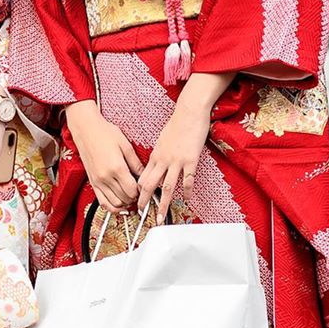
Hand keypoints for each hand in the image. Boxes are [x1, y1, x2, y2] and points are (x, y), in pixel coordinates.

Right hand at [65, 100, 141, 213]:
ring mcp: (97, 181)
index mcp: (116, 167)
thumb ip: (136, 163)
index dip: (141, 191)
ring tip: (130, 196)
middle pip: (125, 198)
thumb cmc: (105, 133)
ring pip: (114, 203)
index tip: (143, 186)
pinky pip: (102, 202)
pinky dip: (112, 207)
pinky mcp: (92, 182)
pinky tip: (119, 203)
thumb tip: (145, 176)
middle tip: (138, 191)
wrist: (86, 129)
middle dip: (134, 197)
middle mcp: (106, 177)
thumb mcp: (125, 145)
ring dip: (125, 203)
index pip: (132, 190)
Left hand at [136, 97, 210, 222]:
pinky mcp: (190, 160)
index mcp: (155, 155)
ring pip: (167, 187)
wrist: (189, 111)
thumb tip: (157, 165)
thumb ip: (159, 154)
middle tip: (142, 213)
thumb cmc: (177, 123)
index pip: (143, 176)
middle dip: (145, 201)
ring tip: (161, 216)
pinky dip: (187, 191)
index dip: (139, 190)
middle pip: (150, 184)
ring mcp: (176, 161)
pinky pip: (187, 180)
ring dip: (163, 204)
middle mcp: (163, 160)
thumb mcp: (162, 139)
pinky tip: (187, 199)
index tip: (138, 200)